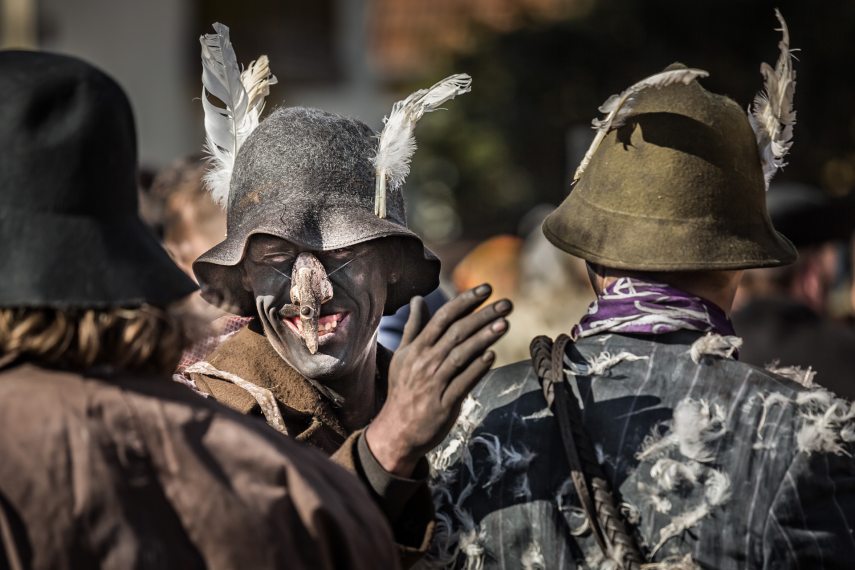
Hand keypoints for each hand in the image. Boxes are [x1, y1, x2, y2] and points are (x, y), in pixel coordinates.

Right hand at [365, 284, 511, 476]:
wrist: (397, 430)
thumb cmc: (403, 389)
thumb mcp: (403, 356)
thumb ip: (414, 327)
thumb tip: (418, 299)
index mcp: (417, 348)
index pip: (443, 318)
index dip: (465, 301)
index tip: (486, 289)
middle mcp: (425, 362)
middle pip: (456, 332)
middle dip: (482, 315)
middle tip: (506, 303)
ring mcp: (434, 383)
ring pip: (461, 354)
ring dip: (483, 337)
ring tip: (504, 323)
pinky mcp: (444, 403)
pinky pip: (462, 382)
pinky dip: (476, 368)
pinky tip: (491, 355)